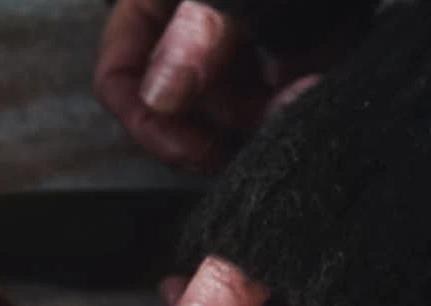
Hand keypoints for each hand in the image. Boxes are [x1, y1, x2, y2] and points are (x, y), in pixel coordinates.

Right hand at [93, 0, 323, 171]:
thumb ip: (196, 34)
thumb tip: (161, 96)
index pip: (122, 75)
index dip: (148, 122)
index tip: (193, 150)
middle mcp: (199, 18)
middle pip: (187, 99)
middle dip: (224, 122)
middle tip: (259, 128)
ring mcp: (251, 28)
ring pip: (244, 100)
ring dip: (270, 112)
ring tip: (302, 96)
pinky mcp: (304, 36)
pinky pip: (292, 83)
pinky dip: (304, 92)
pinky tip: (319, 85)